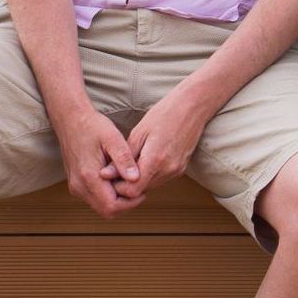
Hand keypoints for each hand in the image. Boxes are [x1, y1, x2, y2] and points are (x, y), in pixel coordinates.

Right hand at [53, 109, 142, 218]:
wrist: (71, 120)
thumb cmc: (93, 126)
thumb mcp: (112, 138)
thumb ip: (124, 159)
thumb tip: (136, 178)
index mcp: (88, 177)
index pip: (111, 206)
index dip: (130, 203)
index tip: (144, 190)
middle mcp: (79, 186)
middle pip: (106, 211)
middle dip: (126, 203)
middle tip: (140, 185)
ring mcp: (76, 187)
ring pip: (101, 206)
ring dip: (118, 199)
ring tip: (130, 179)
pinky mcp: (76, 184)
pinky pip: (95, 198)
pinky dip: (109, 194)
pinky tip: (119, 177)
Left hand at [111, 85, 214, 200]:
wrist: (193, 106)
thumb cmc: (164, 114)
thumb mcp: (139, 133)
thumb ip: (123, 158)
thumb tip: (105, 174)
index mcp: (155, 160)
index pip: (132, 190)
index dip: (118, 186)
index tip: (112, 173)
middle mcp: (168, 169)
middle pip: (141, 190)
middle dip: (127, 183)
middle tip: (118, 166)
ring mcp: (177, 170)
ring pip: (151, 186)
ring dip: (139, 179)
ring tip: (133, 160)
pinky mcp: (182, 168)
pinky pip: (161, 179)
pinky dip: (150, 174)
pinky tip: (147, 158)